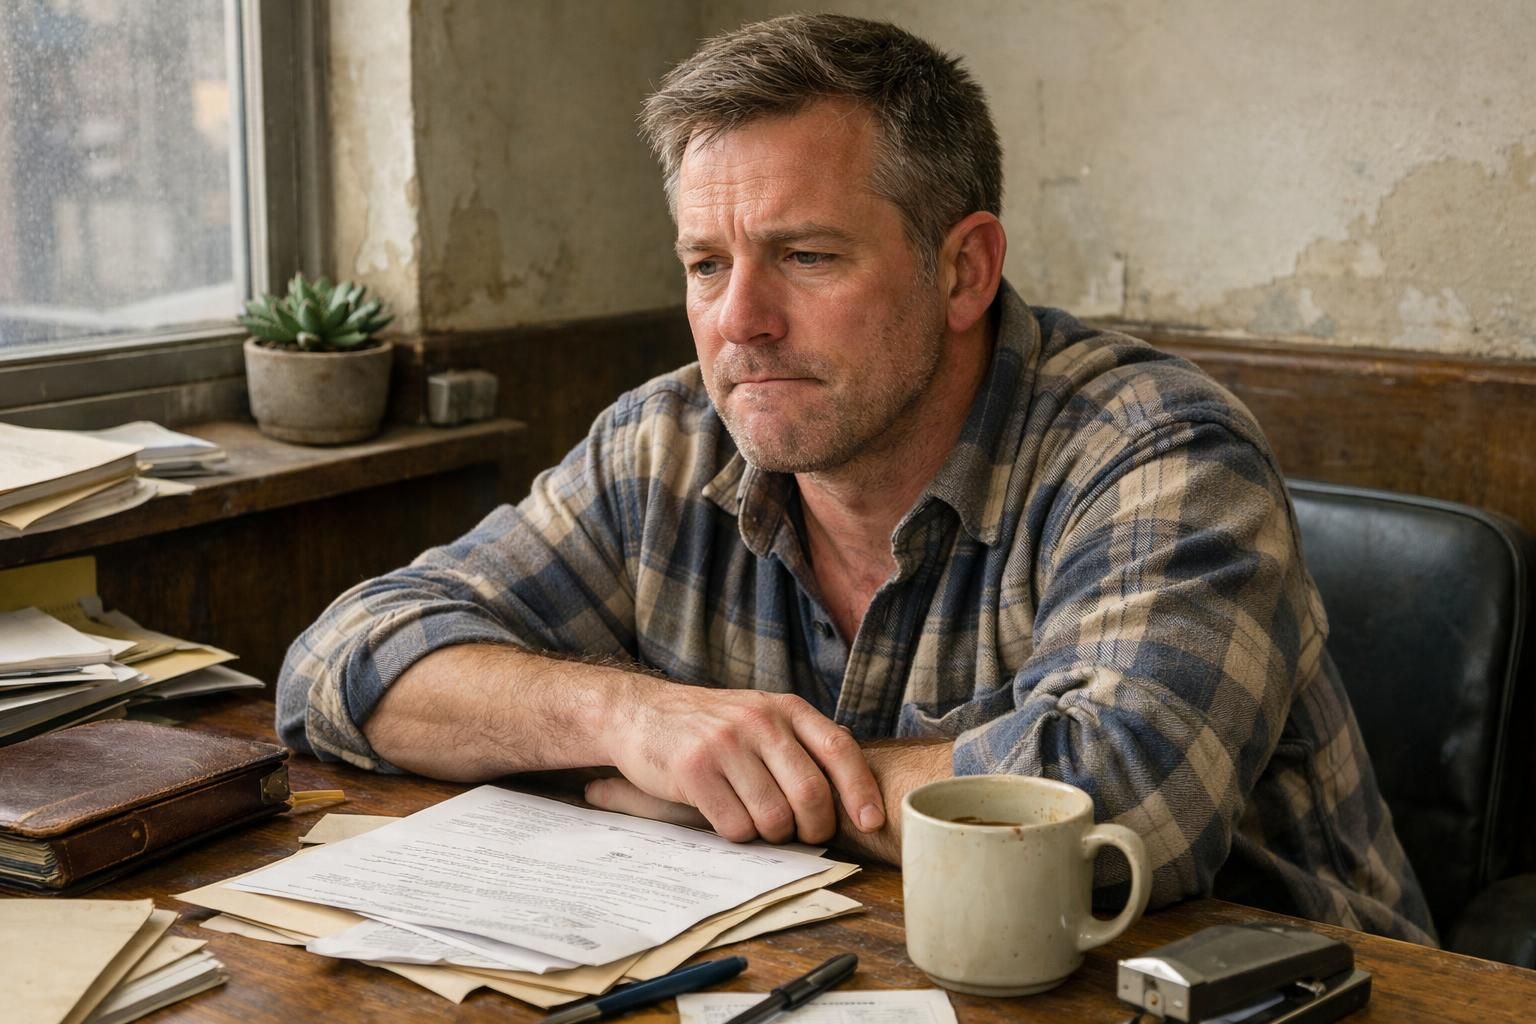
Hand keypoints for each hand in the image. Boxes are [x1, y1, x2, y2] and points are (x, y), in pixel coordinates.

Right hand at [598, 680, 884, 844]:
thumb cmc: (711, 725)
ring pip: (774, 816)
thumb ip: (802, 741)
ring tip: (758, 823)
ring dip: (772, 835)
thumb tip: (857, 781)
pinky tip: (726, 818)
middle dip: (814, 827)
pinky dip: (738, 834)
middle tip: (803, 835)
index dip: (861, 790)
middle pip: (811, 793)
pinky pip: (735, 826)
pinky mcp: (694, 770)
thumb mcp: (761, 715)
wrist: (640, 713)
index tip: (871, 822)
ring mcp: (726, 743)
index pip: (839, 749)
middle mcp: (759, 721)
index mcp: (785, 708)